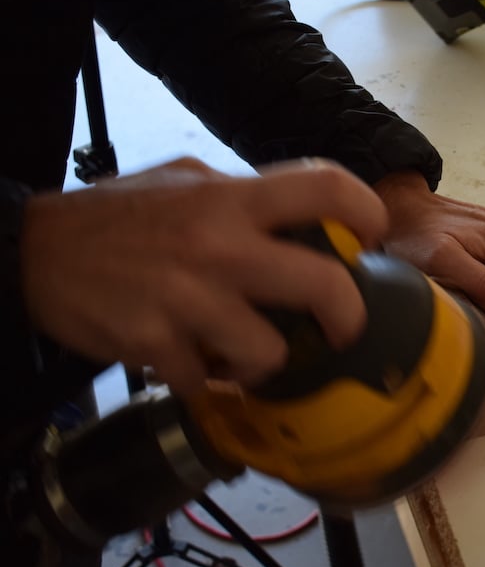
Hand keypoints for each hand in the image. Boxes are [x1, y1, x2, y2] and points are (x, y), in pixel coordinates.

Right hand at [20, 157, 386, 396]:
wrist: (29, 253)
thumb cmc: (118, 217)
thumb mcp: (184, 183)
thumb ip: (244, 198)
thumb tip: (305, 219)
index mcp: (230, 199)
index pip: (327, 188)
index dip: (367, 214)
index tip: (369, 240)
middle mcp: (218, 245)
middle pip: (326, 286)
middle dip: (347, 317)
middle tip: (341, 328)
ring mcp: (187, 299)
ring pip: (270, 353)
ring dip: (261, 361)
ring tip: (241, 351)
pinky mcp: (154, 345)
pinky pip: (207, 383)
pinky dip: (203, 381)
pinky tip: (187, 361)